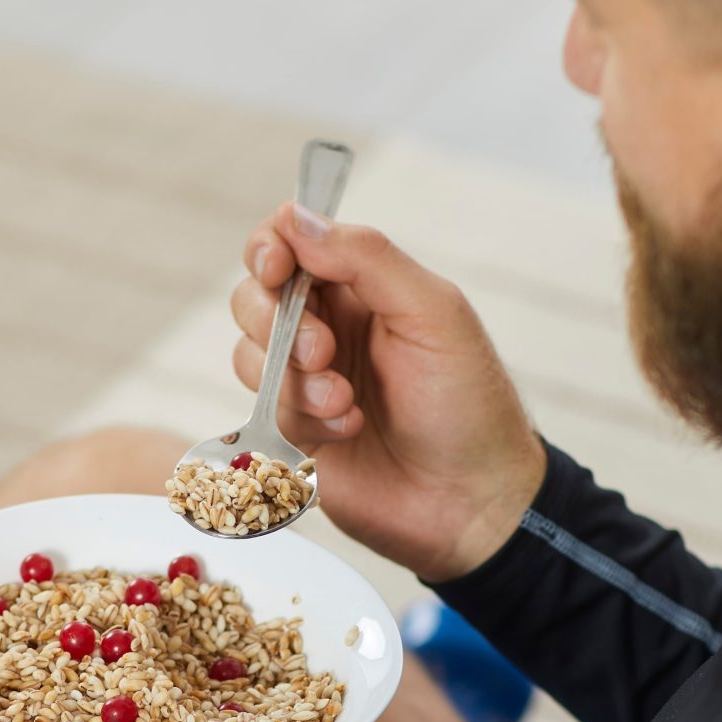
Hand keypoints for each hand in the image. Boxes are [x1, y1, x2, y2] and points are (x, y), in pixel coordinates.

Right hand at [233, 205, 547, 580]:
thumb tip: (297, 218)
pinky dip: (299, 417)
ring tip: (346, 405)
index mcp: (365, 287)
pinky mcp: (294, 432)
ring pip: (249, 353)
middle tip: (324, 352)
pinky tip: (346, 431)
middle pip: (254, 294)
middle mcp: (330, 327)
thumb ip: (368, 258)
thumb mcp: (433, 314)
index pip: (292, 241)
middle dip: (276, 320)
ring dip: (292, 378)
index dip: (271, 247)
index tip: (276, 266)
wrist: (471, 503)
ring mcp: (308, 381)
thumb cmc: (469, 406)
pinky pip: (259, 408)